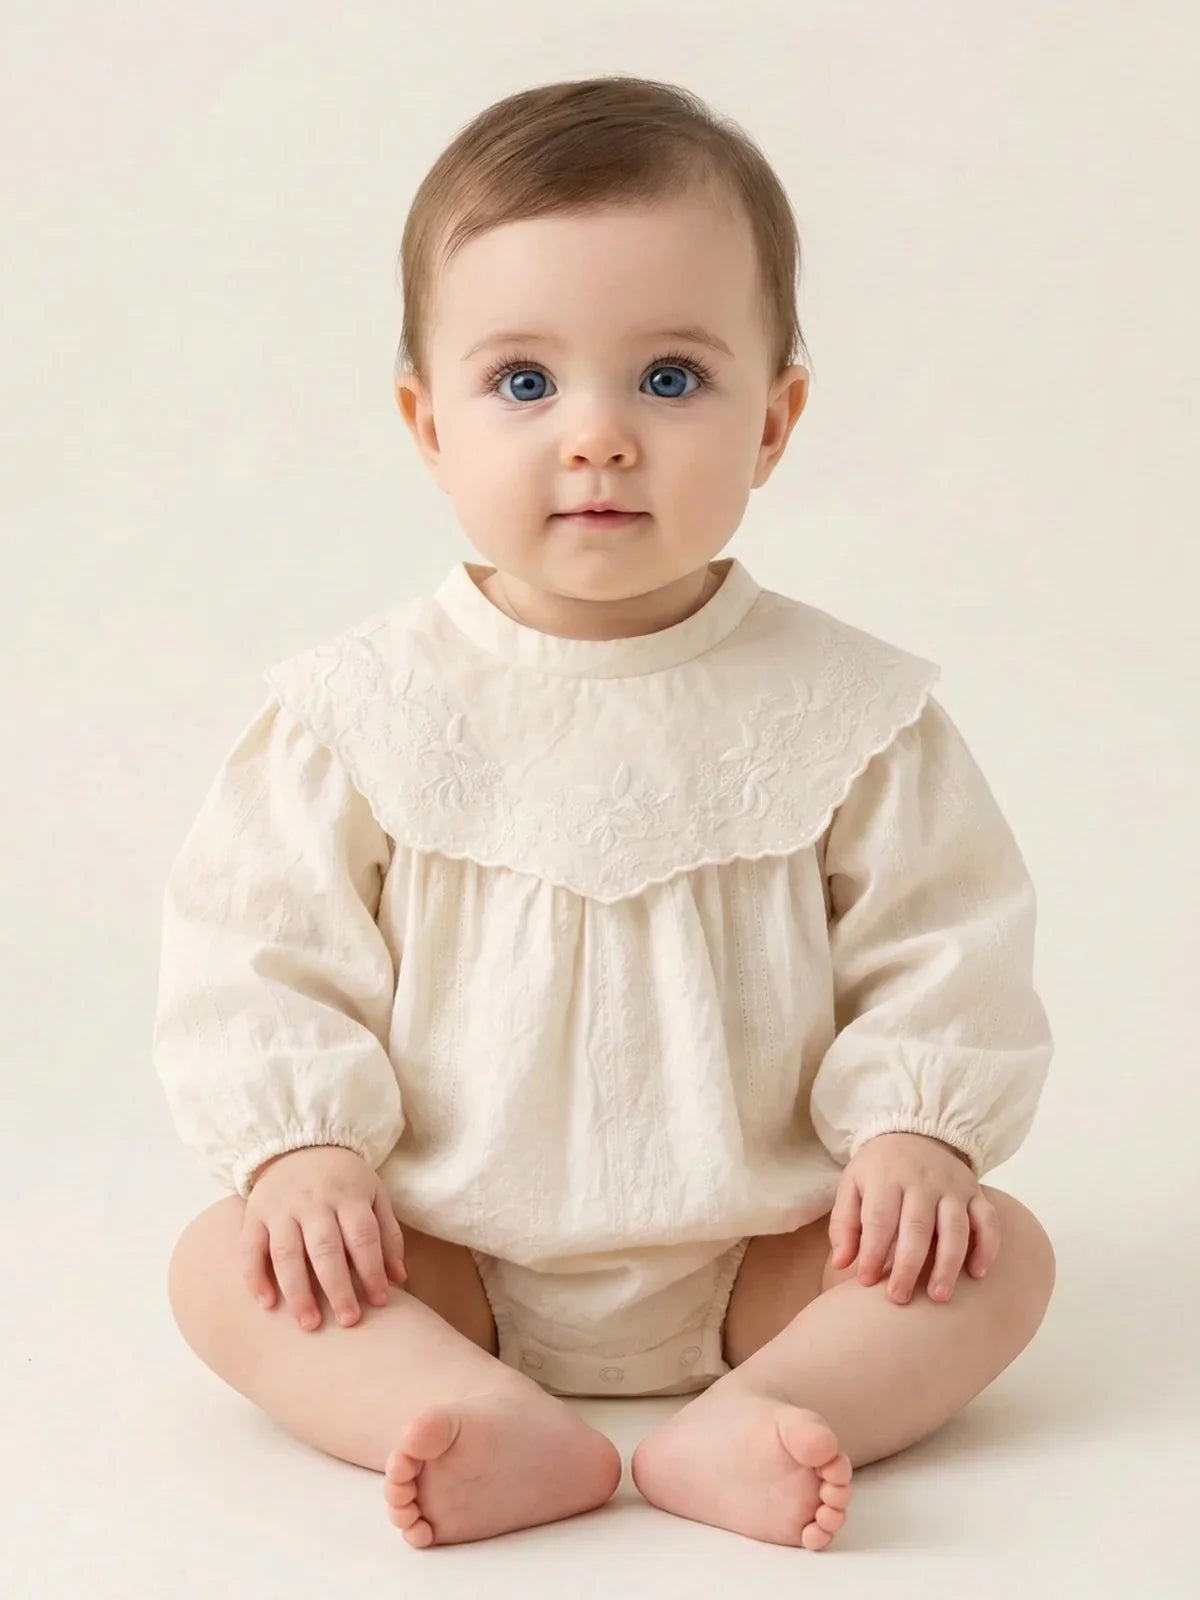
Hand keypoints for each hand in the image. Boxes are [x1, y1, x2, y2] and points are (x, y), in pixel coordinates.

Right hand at [241, 1145, 407, 1330]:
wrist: (299, 1145)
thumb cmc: (344, 1179)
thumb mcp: (374, 1195)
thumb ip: (388, 1235)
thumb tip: (399, 1279)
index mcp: (348, 1195)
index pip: (363, 1237)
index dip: (373, 1271)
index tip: (381, 1302)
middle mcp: (313, 1201)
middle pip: (326, 1249)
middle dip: (338, 1288)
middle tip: (348, 1321)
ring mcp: (281, 1208)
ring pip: (287, 1254)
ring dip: (297, 1292)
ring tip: (309, 1324)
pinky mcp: (255, 1214)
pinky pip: (250, 1248)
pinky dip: (255, 1277)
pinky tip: (267, 1304)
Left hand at [828, 1132, 999, 1303]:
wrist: (915, 1132)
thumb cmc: (879, 1170)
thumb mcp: (852, 1185)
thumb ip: (845, 1224)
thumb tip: (841, 1264)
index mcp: (887, 1177)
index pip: (880, 1219)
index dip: (873, 1252)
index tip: (867, 1281)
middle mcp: (922, 1181)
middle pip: (917, 1228)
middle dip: (909, 1266)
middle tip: (899, 1298)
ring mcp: (952, 1186)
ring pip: (956, 1228)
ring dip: (948, 1264)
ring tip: (938, 1296)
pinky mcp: (975, 1192)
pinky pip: (988, 1220)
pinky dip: (987, 1247)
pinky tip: (977, 1274)